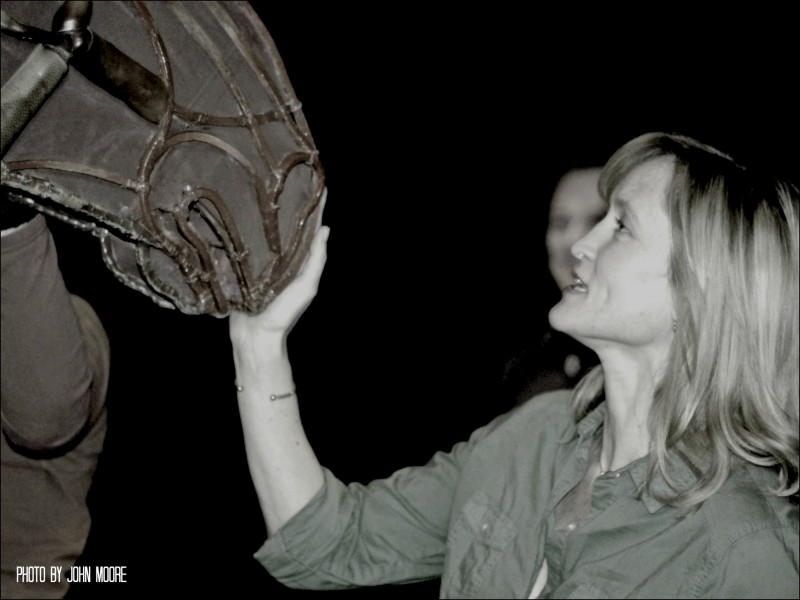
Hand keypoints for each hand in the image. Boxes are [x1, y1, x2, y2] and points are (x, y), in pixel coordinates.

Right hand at [229, 189, 328, 344]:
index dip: (313, 206)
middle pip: (285, 224)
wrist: (254, 337)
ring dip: (262, 211)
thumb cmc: (284, 314)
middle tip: (283, 172)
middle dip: (286, 201)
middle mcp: (281, 256)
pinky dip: (240, 228)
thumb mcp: (306, 286)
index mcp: (298, 259)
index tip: (314, 180)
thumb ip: (316, 260)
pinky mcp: (241, 266)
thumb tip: (326, 229)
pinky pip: (242, 243)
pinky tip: (233, 210)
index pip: (308, 227)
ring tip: (260, 183)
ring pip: (263, 230)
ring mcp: (260, 261)